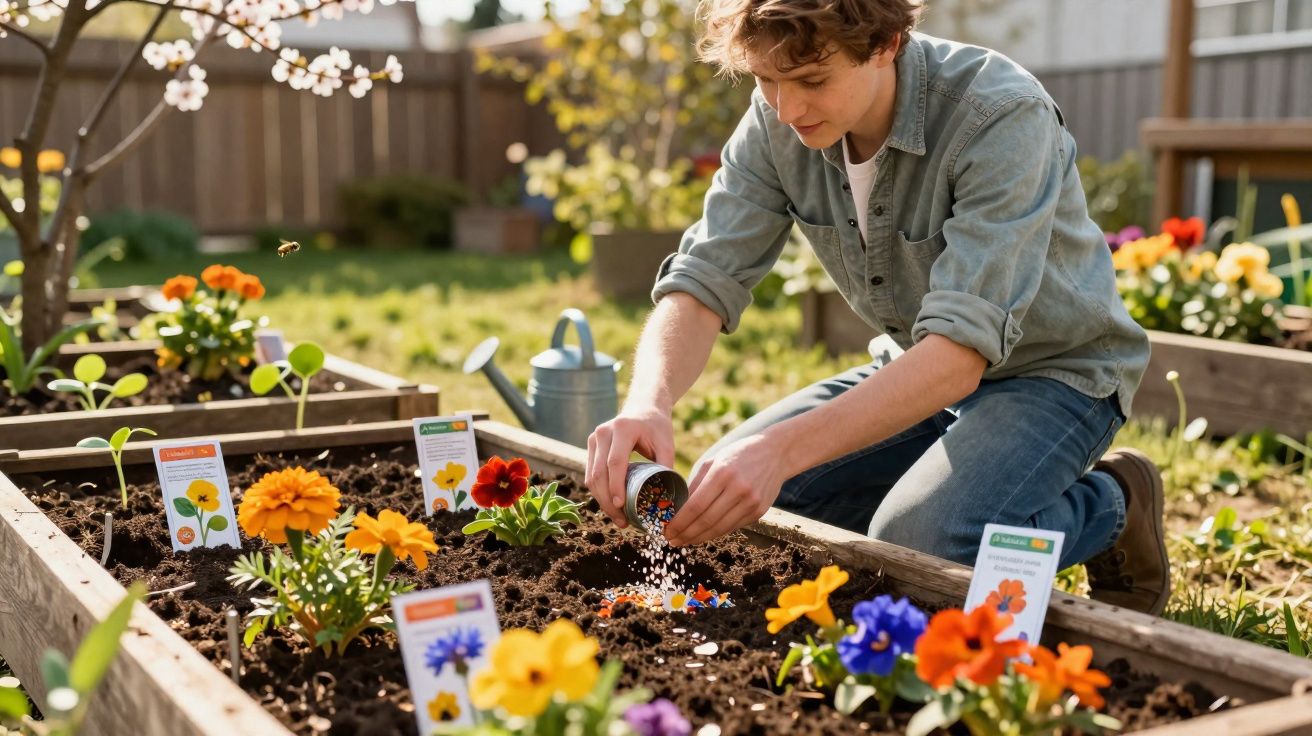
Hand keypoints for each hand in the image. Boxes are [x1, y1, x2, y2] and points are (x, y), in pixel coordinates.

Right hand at [585, 406, 675, 528]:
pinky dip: (599, 493)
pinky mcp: (591, 447)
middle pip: (599, 473)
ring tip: (619, 519)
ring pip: (591, 477)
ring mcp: (594, 439)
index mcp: (622, 429)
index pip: (615, 462)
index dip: (616, 486)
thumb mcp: (666, 443)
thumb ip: (665, 467)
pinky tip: (612, 506)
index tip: (621, 506)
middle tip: (622, 521)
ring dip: (602, 501)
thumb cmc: (657, 427)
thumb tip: (666, 498)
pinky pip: (590, 474)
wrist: (643, 407)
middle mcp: (603, 432)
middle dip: (608, 501)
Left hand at [663, 432, 789, 546]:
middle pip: (706, 521)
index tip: (668, 530)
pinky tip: (704, 534)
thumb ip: (696, 484)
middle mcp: (738, 489)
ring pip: (720, 528)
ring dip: (699, 538)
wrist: (776, 453)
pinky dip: (716, 532)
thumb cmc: (739, 455)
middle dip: (686, 534)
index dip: (680, 522)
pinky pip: (733, 527)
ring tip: (685, 541)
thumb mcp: (714, 461)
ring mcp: (751, 502)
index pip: (696, 506)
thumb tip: (678, 508)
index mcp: (722, 473)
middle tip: (672, 541)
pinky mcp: (759, 511)